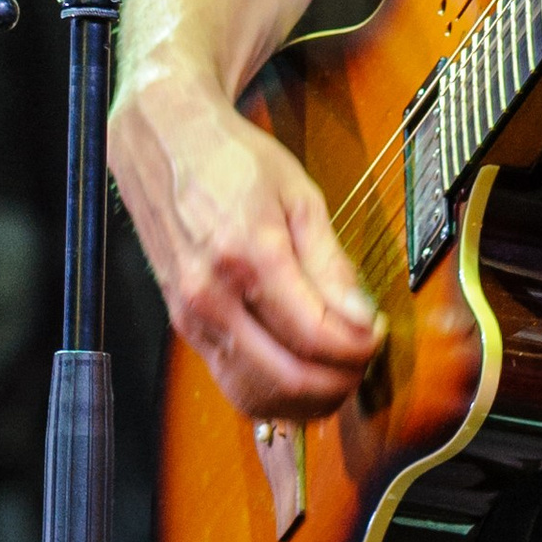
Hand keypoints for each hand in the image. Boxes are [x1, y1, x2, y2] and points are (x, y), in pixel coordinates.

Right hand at [109, 72, 381, 422]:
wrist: (166, 142)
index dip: (358, 346)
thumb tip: (360, 318)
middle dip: (340, 380)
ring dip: (307, 399)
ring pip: (257, 397)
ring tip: (337, 368)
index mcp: (248, 253)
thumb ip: (331, 263)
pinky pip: (233, 385)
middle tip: (363, 356)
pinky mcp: (184, 327)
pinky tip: (300, 371)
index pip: (315, 335)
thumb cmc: (232, 161)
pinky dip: (273, 393)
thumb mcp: (299, 195)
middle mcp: (212, 295)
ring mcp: (192, 317)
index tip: (375, 332)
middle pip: (288, 378)